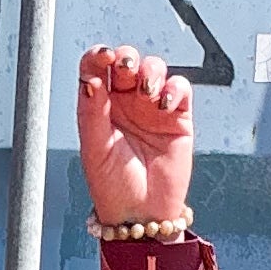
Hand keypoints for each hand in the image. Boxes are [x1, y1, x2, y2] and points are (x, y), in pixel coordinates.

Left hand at [76, 44, 193, 228]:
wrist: (142, 214)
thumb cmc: (112, 186)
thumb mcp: (95, 148)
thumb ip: (92, 112)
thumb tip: (90, 78)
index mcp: (99, 106)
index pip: (96, 68)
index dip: (99, 55)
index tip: (103, 56)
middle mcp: (125, 103)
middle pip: (127, 62)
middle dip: (128, 58)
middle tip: (127, 69)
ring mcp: (152, 108)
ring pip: (154, 68)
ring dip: (151, 71)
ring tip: (148, 92)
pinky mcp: (178, 117)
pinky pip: (180, 88)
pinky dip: (174, 88)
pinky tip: (165, 104)